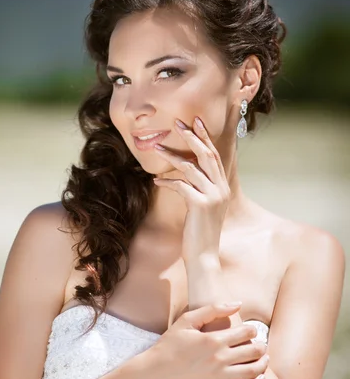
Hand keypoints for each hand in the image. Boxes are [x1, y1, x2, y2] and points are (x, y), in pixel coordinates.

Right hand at [141, 302, 268, 378]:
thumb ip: (213, 309)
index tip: (250, 331)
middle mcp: (219, 359)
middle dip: (261, 346)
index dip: (253, 330)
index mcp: (213, 339)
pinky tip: (258, 378)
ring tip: (263, 359)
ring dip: (263, 363)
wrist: (153, 374)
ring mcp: (218, 378)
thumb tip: (238, 303)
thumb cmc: (169, 345)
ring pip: (253, 371)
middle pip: (255, 351)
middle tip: (259, 345)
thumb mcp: (186, 321)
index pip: (247, 332)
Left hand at [153, 106, 236, 261]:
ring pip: (191, 167)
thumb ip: (199, 189)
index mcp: (223, 188)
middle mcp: (221, 189)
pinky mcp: (201, 205)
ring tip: (157, 148)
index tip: (195, 122)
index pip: (215, 157)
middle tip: (178, 122)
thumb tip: (186, 172)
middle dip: (192, 136)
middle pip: (207, 155)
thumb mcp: (202, 207)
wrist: (203, 256)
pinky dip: (167, 182)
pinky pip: (181, 185)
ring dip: (172, 156)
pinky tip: (156, 181)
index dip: (205, 138)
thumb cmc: (199, 233)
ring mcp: (213, 197)